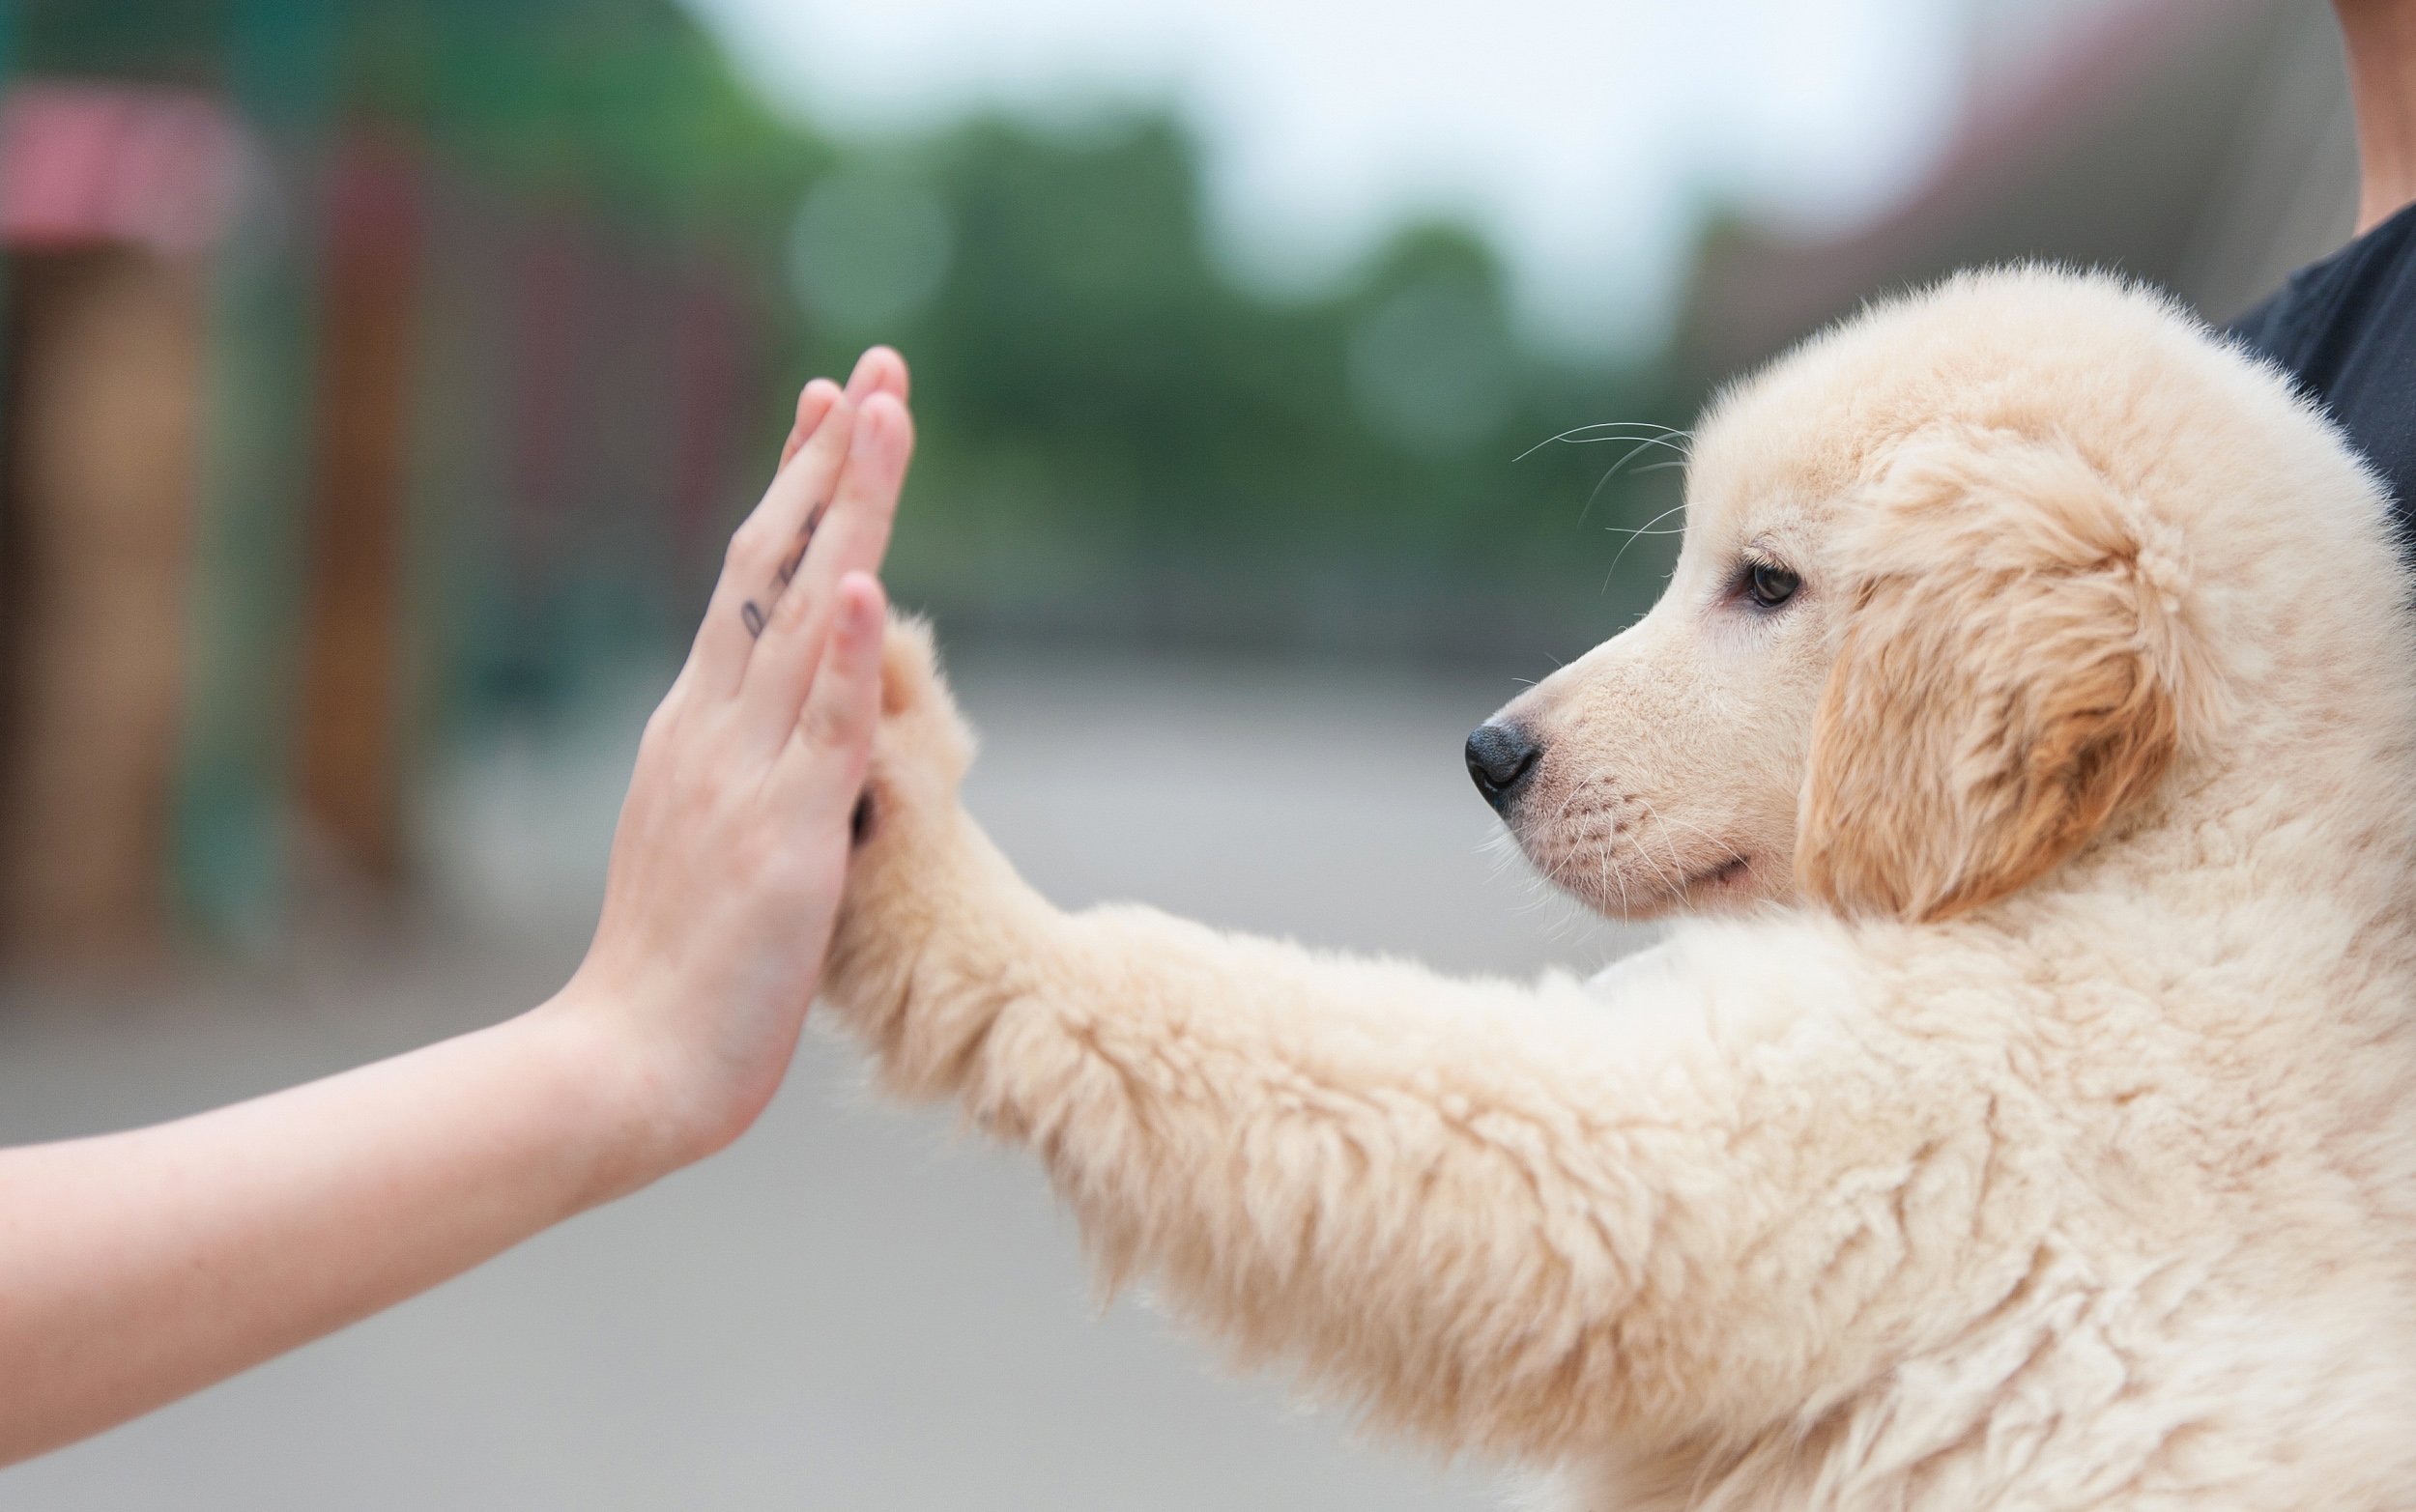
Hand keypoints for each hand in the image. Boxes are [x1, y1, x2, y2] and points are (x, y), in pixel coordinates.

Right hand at [554, 348, 917, 1177]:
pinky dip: (840, 650)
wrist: (626, 1067)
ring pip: (801, 616)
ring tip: (883, 415)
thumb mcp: (715, 843)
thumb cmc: (677, 974)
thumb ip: (752, 778)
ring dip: (846, 510)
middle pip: (772, 565)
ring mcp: (745, 775)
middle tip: (877, 369)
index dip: (798, 489)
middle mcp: (714, 728)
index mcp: (699, 727)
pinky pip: (820, 729)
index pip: (752, 581)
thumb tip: (793, 746)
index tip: (835, 408)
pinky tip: (861, 576)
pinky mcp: (784, 837)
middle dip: (830, 463)